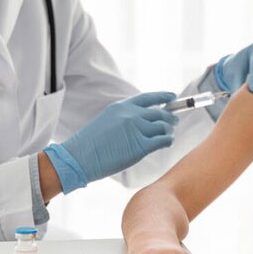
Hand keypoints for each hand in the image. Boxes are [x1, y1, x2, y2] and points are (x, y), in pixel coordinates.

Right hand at [43, 91, 177, 192]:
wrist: (79, 157)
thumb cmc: (90, 143)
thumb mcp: (106, 120)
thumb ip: (125, 117)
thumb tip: (144, 121)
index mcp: (122, 107)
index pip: (148, 98)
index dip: (163, 96)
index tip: (172, 96)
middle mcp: (132, 115)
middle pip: (160, 112)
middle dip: (170, 116)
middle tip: (174, 121)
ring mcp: (137, 130)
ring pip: (163, 126)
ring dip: (169, 130)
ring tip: (169, 134)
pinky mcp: (141, 146)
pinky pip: (163, 140)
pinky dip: (168, 141)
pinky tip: (168, 143)